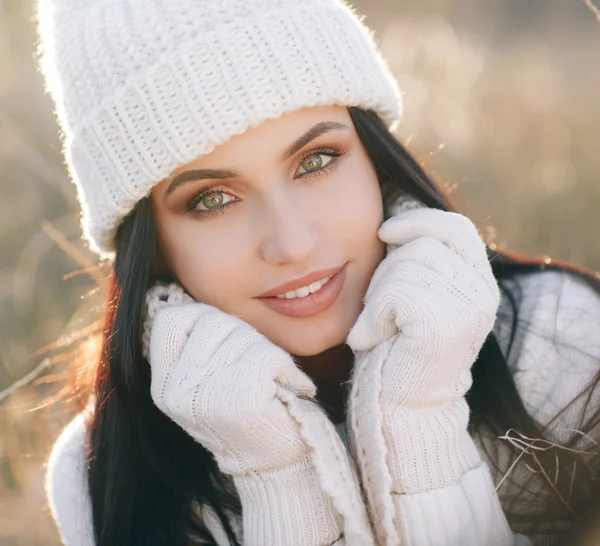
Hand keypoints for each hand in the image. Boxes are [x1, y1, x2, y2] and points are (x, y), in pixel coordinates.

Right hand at [143, 283, 315, 474]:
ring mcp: (206, 394)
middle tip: (253, 364)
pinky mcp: (240, 397)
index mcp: (165, 383)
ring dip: (265, 352)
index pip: (170, 319)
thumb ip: (194, 347)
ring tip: (267, 382)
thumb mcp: (204, 383)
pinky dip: (285, 367)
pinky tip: (284, 388)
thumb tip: (184, 293)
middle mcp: (178, 389)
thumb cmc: (246, 411)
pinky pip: (267, 353)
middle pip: (213, 320)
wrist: (274, 463)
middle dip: (242, 334)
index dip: (201, 316)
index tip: (223, 336)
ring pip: (243, 334)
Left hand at [347, 208, 499, 406]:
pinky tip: (367, 338)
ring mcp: (467, 309)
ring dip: (377, 295)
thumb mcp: (414, 296)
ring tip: (373, 325)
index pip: (456, 227)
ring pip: (405, 267)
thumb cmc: (399, 349)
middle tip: (375, 304)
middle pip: (424, 244)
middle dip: (387, 267)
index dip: (419, 220)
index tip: (384, 230)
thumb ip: (416, 263)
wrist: (402, 406)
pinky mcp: (442, 325)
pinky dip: (372, 315)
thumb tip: (394, 224)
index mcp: (479, 283)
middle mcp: (481, 293)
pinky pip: (394, 294)